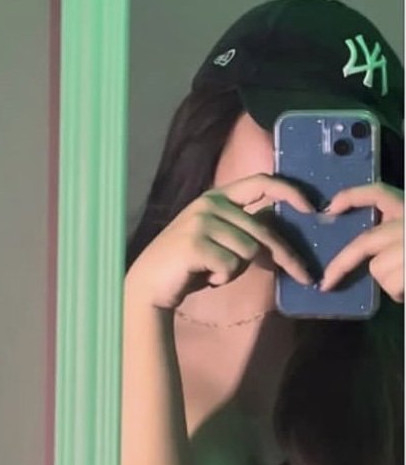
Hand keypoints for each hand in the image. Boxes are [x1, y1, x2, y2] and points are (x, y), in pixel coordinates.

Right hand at [126, 173, 313, 309]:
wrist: (150, 282)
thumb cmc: (191, 263)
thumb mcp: (220, 237)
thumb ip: (245, 227)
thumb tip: (280, 222)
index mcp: (218, 196)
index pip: (261, 182)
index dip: (290, 191)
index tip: (312, 208)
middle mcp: (210, 203)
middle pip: (262, 230)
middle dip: (286, 256)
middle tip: (304, 277)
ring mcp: (201, 221)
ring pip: (248, 251)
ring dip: (237, 270)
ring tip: (214, 270)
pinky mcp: (194, 243)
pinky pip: (230, 266)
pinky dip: (222, 279)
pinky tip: (204, 276)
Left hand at [320, 183, 403, 302]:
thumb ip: (391, 235)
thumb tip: (364, 255)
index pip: (379, 193)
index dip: (353, 197)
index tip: (329, 209)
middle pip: (364, 243)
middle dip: (341, 266)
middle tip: (325, 283)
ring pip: (377, 268)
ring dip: (389, 282)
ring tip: (405, 284)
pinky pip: (390, 284)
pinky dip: (398, 293)